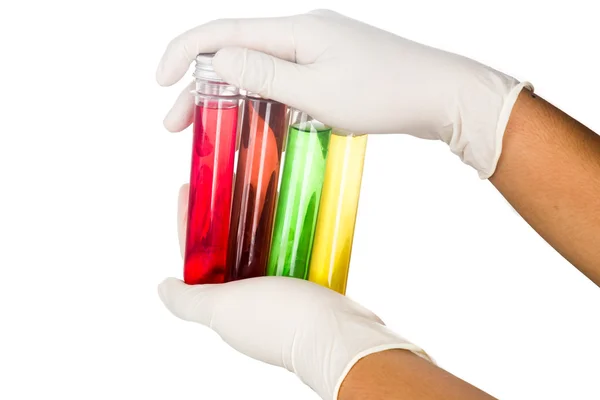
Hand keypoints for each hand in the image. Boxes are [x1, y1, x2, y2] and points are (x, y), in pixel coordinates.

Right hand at [156, 9, 531, 178]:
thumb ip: (264, 76)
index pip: (225, 33)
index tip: (160, 80)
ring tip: (207, 131)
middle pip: (238, 55)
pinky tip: (252, 124)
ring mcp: (319, 52)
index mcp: (297, 30)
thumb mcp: (317, 91)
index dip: (185, 52)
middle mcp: (304, 34)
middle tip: (176, 124)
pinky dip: (261, 102)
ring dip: (230, 99)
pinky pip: (285, 82)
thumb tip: (218, 59)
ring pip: (260, 72)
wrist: (441, 95)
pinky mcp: (332, 70)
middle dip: (201, 87)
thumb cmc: (386, 94)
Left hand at [157, 184, 432, 398]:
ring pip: (259, 250)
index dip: (189, 224)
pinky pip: (288, 254)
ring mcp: (278, 294)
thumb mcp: (223, 308)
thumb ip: (189, 300)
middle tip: (227, 185)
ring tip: (256, 190)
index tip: (189, 190)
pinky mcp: (305, 287)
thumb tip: (163, 287)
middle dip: (223, 218)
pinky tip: (288, 214)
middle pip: (227, 250)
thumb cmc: (282, 322)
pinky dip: (283, 234)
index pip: (197, 257)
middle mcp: (249, 301)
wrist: (339, 336)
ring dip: (254, 222)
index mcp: (225, 305)